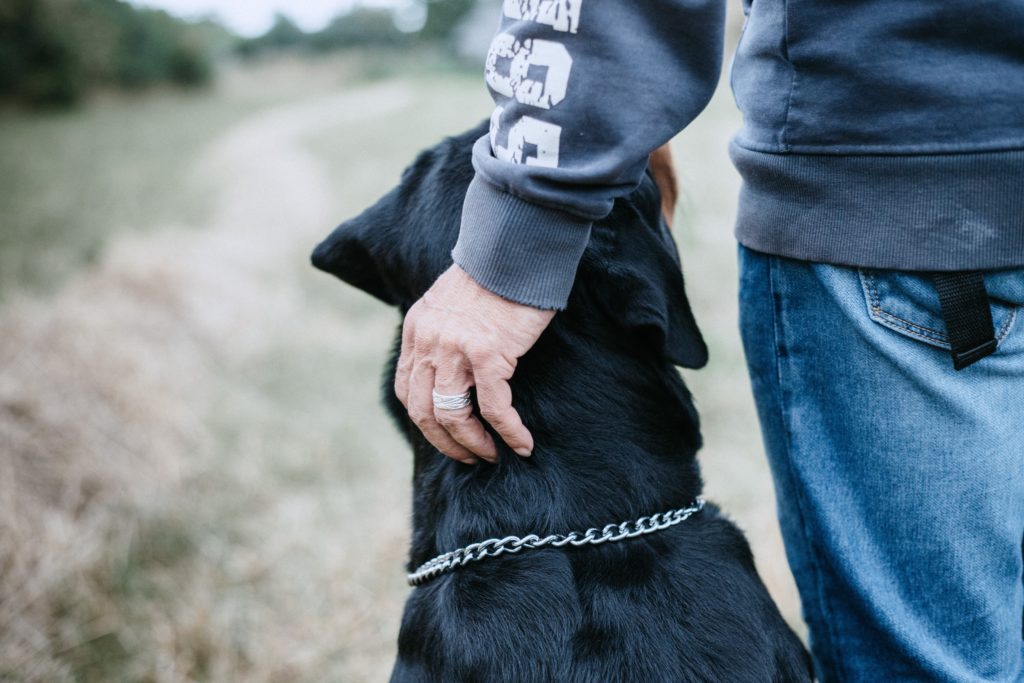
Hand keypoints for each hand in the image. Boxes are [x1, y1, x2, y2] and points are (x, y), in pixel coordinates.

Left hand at [395, 265, 554, 463]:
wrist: (518, 246)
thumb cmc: (497, 273)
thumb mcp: (452, 301)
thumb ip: (445, 330)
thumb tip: (456, 365)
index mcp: (417, 328)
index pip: (406, 389)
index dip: (424, 420)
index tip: (446, 434)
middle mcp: (428, 341)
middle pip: (423, 410)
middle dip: (445, 442)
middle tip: (469, 456)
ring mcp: (455, 349)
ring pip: (452, 415)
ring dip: (472, 444)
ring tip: (492, 454)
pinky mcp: (489, 354)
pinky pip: (495, 409)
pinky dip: (508, 432)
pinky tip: (522, 444)